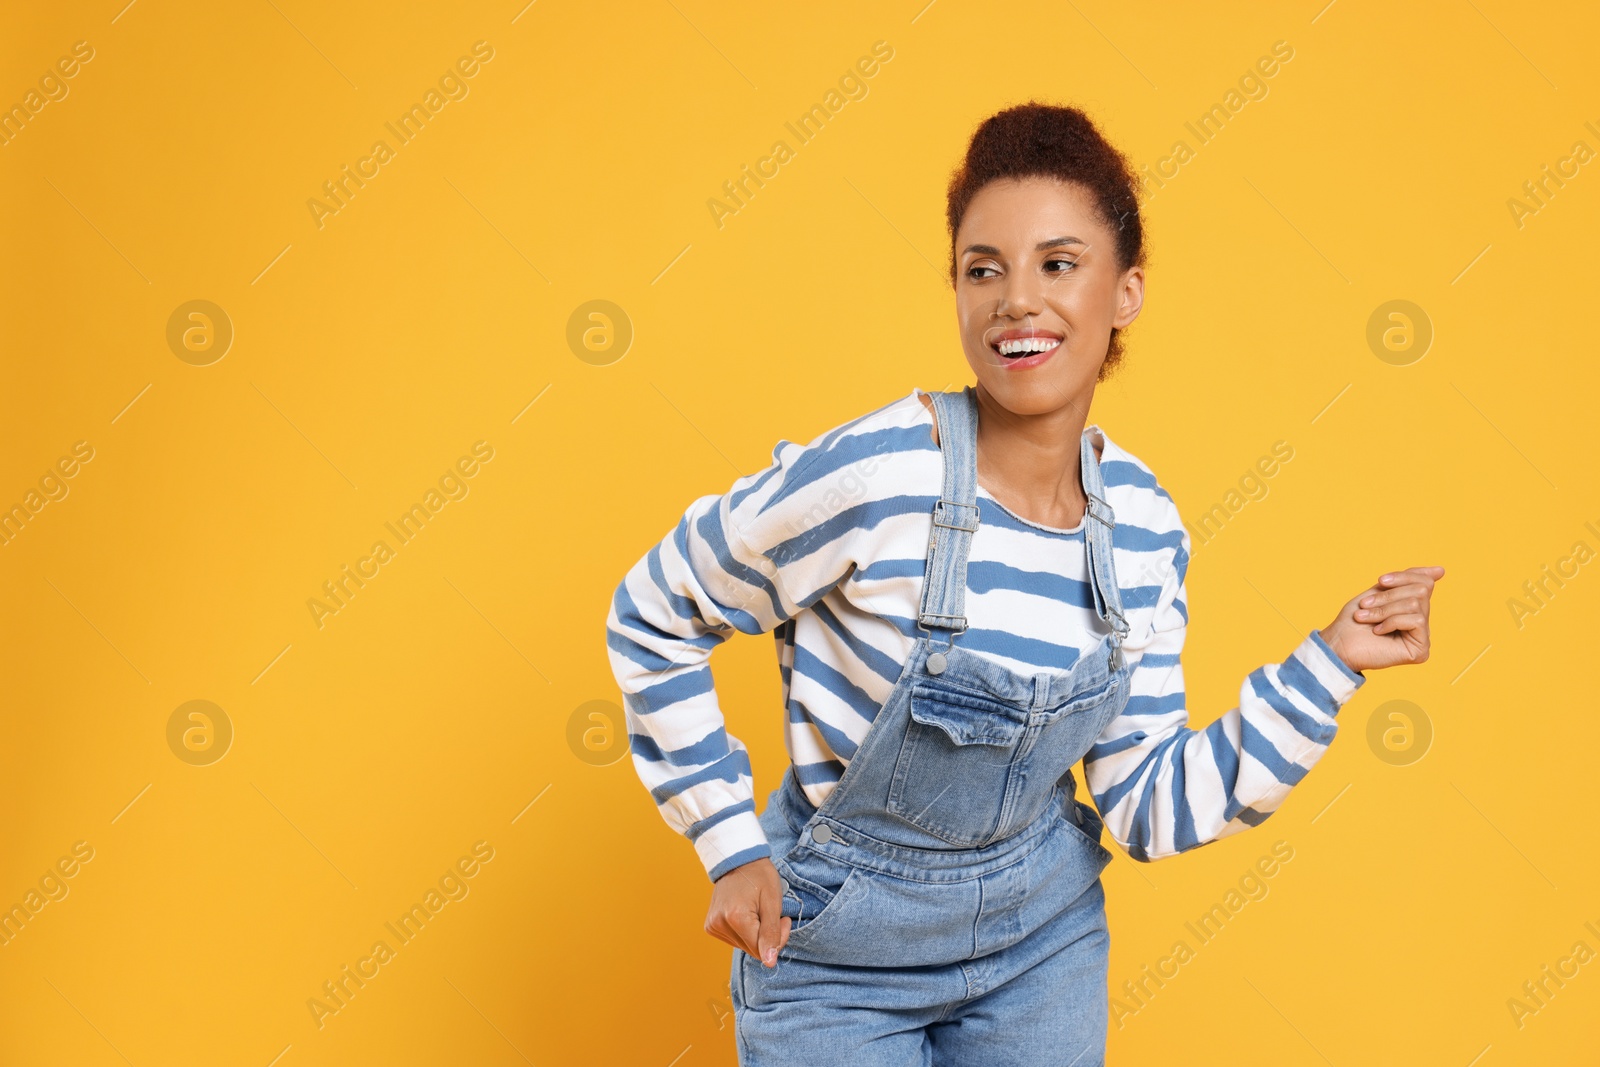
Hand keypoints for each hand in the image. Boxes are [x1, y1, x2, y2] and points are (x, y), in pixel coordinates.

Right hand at [705, 857, 790, 967]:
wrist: (738, 860)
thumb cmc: (759, 876)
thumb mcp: (773, 902)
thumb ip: (771, 934)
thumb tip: (769, 963)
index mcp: (736, 918)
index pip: (762, 950)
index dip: (778, 938)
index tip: (784, 919)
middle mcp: (720, 924)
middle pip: (752, 950)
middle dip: (768, 937)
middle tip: (775, 916)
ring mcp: (713, 926)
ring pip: (744, 946)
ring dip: (756, 935)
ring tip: (759, 912)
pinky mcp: (710, 926)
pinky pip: (734, 940)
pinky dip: (744, 932)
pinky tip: (746, 914)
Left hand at [1319, 566, 1444, 673]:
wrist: (1338, 643)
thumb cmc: (1355, 618)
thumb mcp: (1380, 592)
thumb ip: (1407, 580)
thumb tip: (1441, 570)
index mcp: (1413, 607)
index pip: (1424, 582)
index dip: (1403, 576)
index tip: (1381, 580)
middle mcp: (1421, 622)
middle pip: (1421, 591)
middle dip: (1389, 595)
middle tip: (1365, 604)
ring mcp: (1422, 637)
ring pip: (1416, 604)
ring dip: (1384, 609)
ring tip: (1364, 617)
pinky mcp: (1421, 650)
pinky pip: (1416, 621)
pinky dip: (1391, 622)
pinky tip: (1377, 631)